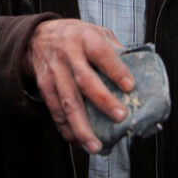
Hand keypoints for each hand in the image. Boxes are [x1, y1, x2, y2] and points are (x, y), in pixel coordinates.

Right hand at [25, 19, 133, 153]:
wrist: (38, 37)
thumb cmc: (75, 36)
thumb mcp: (95, 31)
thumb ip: (114, 48)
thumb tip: (139, 71)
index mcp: (85, 38)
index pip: (102, 54)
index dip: (116, 70)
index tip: (130, 87)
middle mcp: (68, 55)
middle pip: (84, 80)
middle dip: (103, 100)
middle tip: (120, 117)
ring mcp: (55, 72)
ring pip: (68, 102)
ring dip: (82, 126)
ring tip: (95, 145)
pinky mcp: (44, 86)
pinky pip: (55, 111)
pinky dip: (66, 129)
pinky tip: (78, 142)